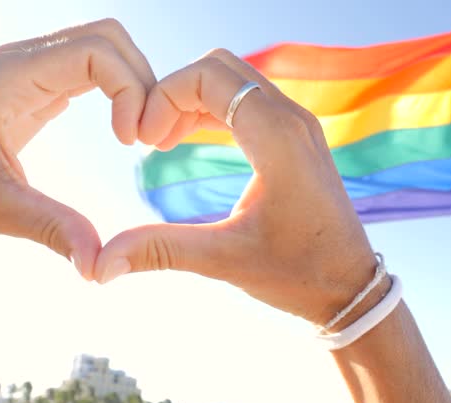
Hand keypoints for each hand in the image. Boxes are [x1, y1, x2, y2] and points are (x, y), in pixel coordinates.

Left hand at [0, 19, 155, 279]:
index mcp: (8, 78)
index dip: (129, 90)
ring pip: (105, 46)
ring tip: (138, 134)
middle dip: (140, 81)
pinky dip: (121, 90)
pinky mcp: (41, 80)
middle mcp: (20, 60)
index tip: (132, 141)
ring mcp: (31, 66)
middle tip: (146, 136)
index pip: (95, 52)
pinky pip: (95, 65)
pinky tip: (124, 130)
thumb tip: (97, 265)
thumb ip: (52, 229)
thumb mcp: (1, 211)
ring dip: (135, 84)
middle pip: (107, 38)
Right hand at [96, 49, 377, 323]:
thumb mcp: (225, 260)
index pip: (208, 76)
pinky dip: (214, 110)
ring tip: (162, 141)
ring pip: (235, 81)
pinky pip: (250, 101)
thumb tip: (99, 264)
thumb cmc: (299, 274)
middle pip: (220, 68)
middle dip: (175, 92)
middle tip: (150, 138)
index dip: (163, 96)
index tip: (143, 140)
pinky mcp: (299, 139)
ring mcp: (299, 126)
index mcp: (277, 138)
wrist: (350, 287)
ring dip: (193, 100)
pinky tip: (189, 139)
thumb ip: (160, 250)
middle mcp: (292, 120)